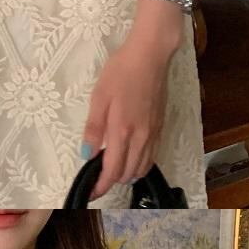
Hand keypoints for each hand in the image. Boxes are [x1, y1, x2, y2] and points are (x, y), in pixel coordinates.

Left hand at [83, 5, 182, 196]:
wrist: (151, 55)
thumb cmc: (122, 71)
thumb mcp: (99, 96)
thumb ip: (94, 129)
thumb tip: (87, 154)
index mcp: (122, 131)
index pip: (112, 170)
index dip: (100, 186)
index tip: (91, 193)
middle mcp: (141, 138)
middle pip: (128, 174)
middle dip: (112, 181)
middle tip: (98, 177)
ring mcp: (153, 134)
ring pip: (142, 168)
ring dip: (127, 174)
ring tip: (114, 169)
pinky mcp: (161, 128)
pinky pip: (151, 157)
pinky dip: (140, 164)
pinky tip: (131, 158)